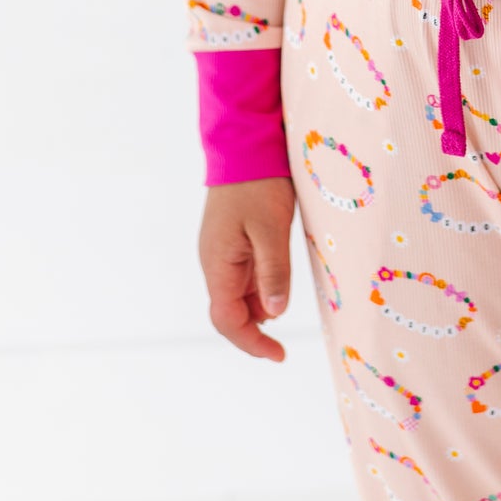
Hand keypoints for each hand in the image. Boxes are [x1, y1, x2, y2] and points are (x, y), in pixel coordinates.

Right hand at [198, 177, 297, 361]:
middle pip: (229, 312)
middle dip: (255, 332)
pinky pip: (244, 276)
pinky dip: (261, 287)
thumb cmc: (259, 184)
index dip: (251, 343)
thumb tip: (275, 316)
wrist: (246, 145)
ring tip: (285, 305)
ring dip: (259, 308)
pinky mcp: (233, 241)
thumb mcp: (271, 228)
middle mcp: (215, 262)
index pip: (227, 320)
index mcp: (218, 263)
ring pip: (237, 295)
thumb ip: (273, 271)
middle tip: (282, 347)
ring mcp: (222, 252)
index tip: (278, 355)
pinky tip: (280, 283)